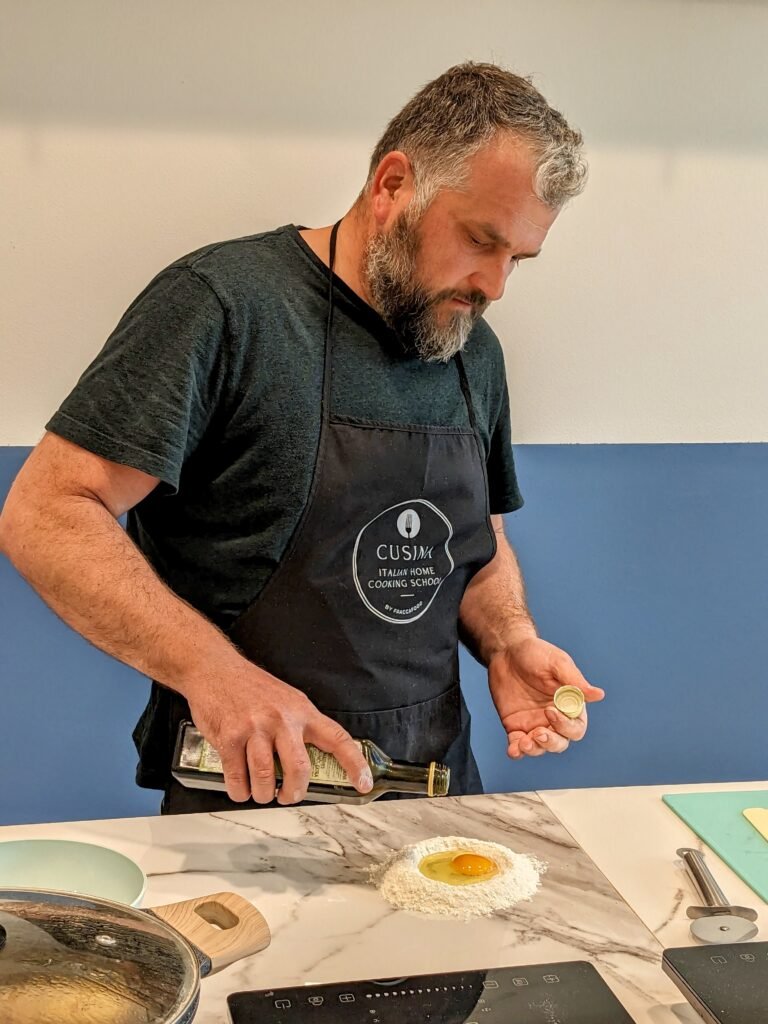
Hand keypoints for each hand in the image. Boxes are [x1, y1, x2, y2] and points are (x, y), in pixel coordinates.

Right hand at [184, 659, 372, 804]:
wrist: (215, 668)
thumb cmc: (250, 687)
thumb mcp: (286, 700)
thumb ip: (299, 727)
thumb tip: (309, 764)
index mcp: (302, 711)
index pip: (337, 739)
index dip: (354, 764)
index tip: (363, 784)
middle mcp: (282, 719)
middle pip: (299, 769)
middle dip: (295, 793)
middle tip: (288, 796)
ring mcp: (255, 728)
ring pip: (266, 779)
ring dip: (264, 795)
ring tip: (262, 793)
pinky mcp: (230, 737)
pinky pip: (238, 779)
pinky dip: (240, 791)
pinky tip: (241, 787)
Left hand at [488, 636, 604, 759]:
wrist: (507, 650)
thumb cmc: (536, 653)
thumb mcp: (557, 663)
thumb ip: (575, 681)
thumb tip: (599, 695)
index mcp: (570, 705)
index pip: (576, 726)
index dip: (566, 725)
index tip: (550, 710)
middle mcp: (554, 718)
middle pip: (560, 742)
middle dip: (551, 742)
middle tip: (538, 732)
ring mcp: (534, 723)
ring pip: (540, 748)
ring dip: (534, 749)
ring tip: (524, 743)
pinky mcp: (515, 726)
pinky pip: (517, 744)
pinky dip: (516, 751)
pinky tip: (513, 750)